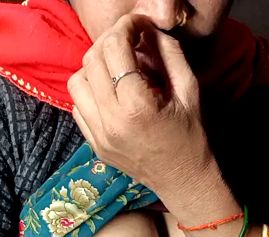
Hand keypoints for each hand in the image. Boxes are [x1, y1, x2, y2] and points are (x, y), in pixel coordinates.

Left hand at [67, 13, 215, 202]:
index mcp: (137, 106)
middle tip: (128, 40)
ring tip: (116, 66)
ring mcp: (98, 135)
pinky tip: (110, 92)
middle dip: (109, 42)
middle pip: (92, 61)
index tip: (138, 24)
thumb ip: (169, 53)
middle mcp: (111, 121)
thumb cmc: (192, 136)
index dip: (125, 27)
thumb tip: (149, 29)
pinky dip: (90, 91)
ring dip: (94, 66)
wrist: (183, 180)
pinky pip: (77, 106)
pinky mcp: (93, 144)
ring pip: (77, 81)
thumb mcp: (189, 90)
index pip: (115, 48)